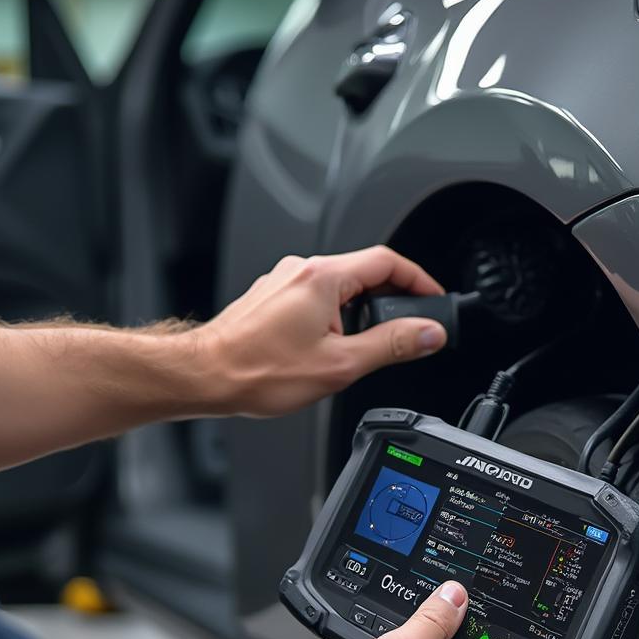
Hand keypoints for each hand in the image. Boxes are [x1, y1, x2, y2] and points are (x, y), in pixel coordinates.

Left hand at [198, 246, 445, 416]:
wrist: (205, 376)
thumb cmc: (257, 370)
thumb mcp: (340, 364)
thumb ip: (391, 345)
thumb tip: (427, 333)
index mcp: (323, 277)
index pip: (388, 262)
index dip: (419, 280)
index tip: (433, 300)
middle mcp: (301, 270)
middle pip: (364, 272)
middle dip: (392, 299)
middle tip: (407, 328)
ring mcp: (283, 282)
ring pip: (339, 287)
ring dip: (361, 310)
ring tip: (365, 346)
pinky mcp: (271, 298)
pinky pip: (316, 297)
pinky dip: (335, 315)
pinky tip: (330, 346)